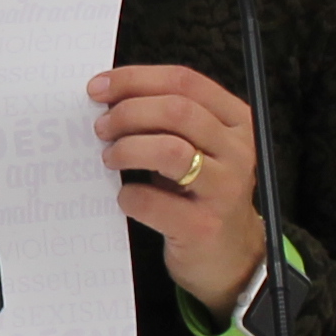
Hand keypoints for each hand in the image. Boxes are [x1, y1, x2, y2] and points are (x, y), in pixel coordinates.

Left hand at [89, 63, 267, 317]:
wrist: (229, 256)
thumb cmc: (200, 193)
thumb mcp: (198, 148)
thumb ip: (168, 120)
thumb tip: (107, 96)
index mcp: (237, 121)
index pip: (185, 81)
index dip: (136, 79)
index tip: (98, 87)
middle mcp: (238, 151)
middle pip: (177, 110)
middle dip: (128, 112)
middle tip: (101, 127)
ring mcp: (225, 190)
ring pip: (170, 150)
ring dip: (127, 149)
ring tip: (110, 158)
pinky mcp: (204, 227)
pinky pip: (153, 201)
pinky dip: (128, 195)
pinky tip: (126, 197)